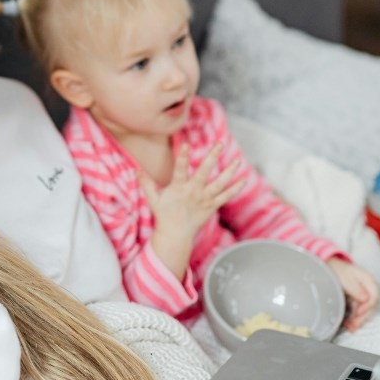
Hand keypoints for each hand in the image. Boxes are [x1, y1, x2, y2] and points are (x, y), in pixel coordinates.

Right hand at [142, 144, 245, 278]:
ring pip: (219, 183)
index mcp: (178, 188)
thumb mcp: (153, 199)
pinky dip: (235, 188)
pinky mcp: (212, 206)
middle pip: (204, 172)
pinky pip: (225, 196)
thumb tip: (136, 169)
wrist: (176, 235)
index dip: (183, 157)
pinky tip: (243, 179)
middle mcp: (193, 192)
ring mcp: (204, 199)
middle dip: (212, 157)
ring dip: (229, 171)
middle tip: (219, 144)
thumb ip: (146, 183)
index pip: (180, 169)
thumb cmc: (164, 214)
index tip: (186, 144)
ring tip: (237, 159)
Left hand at [327, 258, 378, 332]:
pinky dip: (353, 317)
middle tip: (354, 325)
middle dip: (362, 317)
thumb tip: (365, 299)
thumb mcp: (346, 278)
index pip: (374, 296)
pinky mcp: (355, 298)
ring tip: (350, 328)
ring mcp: (362, 293)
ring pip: (364, 309)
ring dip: (358, 319)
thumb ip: (356, 288)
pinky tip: (348, 324)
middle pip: (370, 305)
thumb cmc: (338, 269)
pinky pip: (357, 309)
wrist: (329, 265)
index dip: (368, 306)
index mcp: (368, 280)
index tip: (359, 313)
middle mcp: (367, 287)